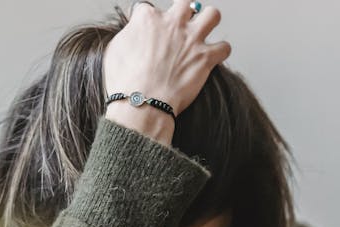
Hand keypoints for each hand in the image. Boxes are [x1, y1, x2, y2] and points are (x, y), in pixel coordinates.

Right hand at [103, 1, 230, 115]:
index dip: (147, 21)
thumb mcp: (114, 51)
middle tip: (179, 26)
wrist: (141, 104)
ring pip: (212, 15)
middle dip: (183, 12)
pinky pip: (224, 47)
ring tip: (201, 34)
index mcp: (148, 19)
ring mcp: (192, 39)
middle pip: (185, 2)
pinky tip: (212, 58)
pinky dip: (220, 52)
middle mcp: (173, 23)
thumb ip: (128, 35)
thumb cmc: (125, 83)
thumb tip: (133, 32)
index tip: (147, 31)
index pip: (148, 8)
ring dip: (208, 23)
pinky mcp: (205, 58)